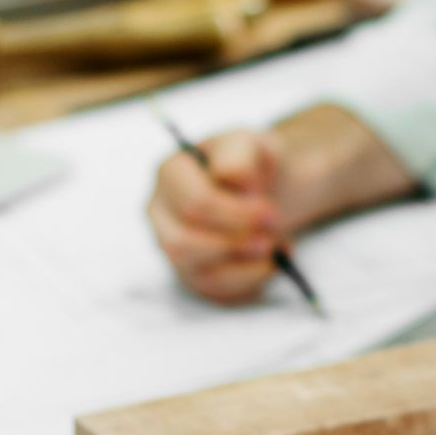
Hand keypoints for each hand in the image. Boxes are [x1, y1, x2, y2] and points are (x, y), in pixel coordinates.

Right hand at [148, 129, 285, 303]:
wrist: (268, 187)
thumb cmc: (252, 164)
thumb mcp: (251, 144)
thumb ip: (239, 157)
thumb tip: (234, 182)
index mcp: (170, 174)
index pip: (194, 205)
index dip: (236, 213)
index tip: (271, 210)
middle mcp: (161, 213)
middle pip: (185, 244)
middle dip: (238, 241)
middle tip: (273, 229)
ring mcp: (174, 246)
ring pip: (197, 271)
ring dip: (244, 264)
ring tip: (274, 244)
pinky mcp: (193, 272)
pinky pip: (215, 290)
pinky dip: (250, 280)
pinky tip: (271, 261)